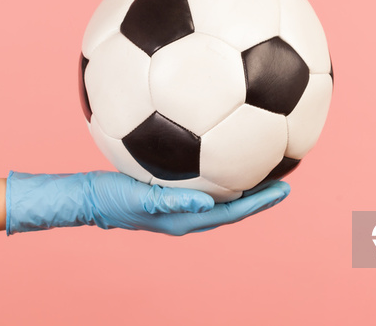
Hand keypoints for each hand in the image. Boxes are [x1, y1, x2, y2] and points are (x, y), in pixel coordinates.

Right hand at [6, 171, 289, 235]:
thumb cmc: (111, 198)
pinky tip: (222, 156)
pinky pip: (205, 185)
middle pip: (233, 206)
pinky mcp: (171, 192)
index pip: (232, 213)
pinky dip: (221, 174)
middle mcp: (188, 214)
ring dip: (244, 187)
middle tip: (285, 179)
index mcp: (186, 220)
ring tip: (263, 169)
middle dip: (260, 195)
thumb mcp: (139, 198)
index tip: (285, 189)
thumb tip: (206, 201)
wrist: (90, 197)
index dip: (260, 203)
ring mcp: (180, 205)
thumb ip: (171, 200)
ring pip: (222, 197)